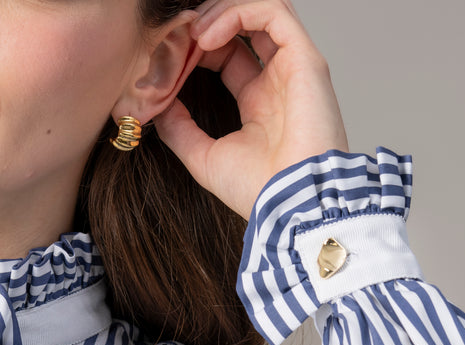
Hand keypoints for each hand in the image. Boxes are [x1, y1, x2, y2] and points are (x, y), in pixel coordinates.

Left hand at [155, 0, 348, 220]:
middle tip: (178, 37)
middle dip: (207, 24)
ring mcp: (295, 68)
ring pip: (261, 11)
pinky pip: (274, 12)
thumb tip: (157, 106)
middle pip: (244, 27)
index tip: (170, 59)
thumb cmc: (258, 192)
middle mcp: (279, 81)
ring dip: (221, 13)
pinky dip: (238, 14)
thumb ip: (181, 130)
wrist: (290, 206)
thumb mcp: (205, 158)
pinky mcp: (306, 61)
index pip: (228, 55)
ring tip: (192, 33)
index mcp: (259, 103)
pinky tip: (208, 36)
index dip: (197, 49)